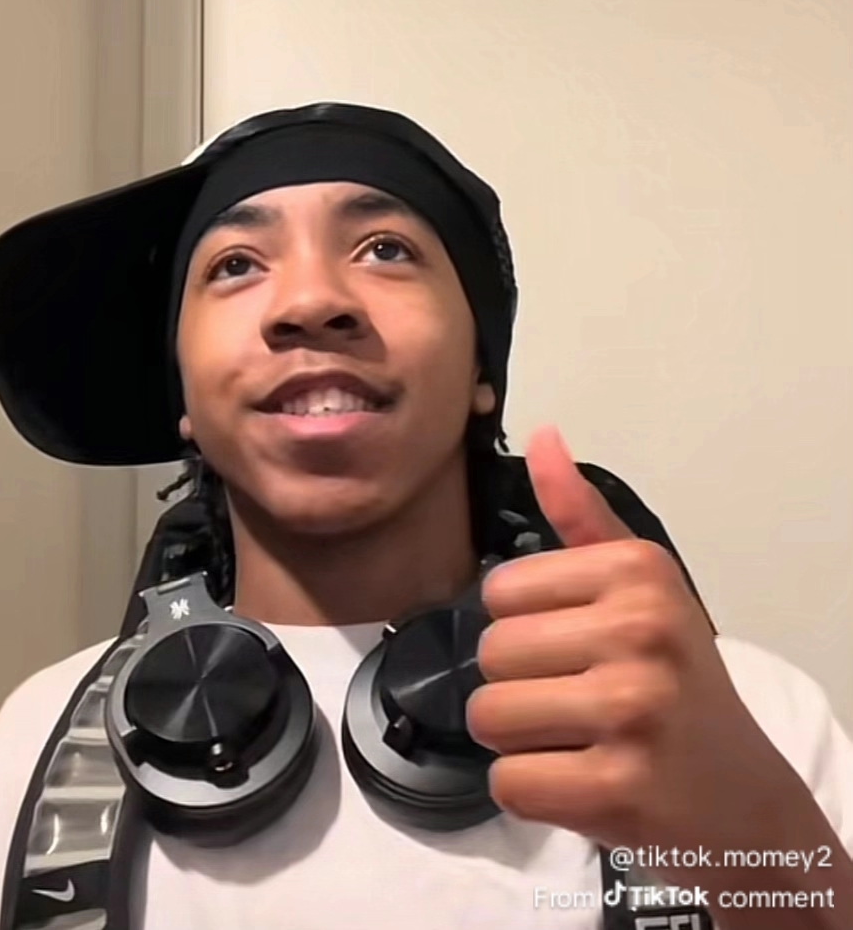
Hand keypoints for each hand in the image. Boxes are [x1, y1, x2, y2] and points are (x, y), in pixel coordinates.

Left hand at [466, 427, 841, 872]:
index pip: (500, 591)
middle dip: (520, 687)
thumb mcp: (645, 588)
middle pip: (491, 654)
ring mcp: (631, 712)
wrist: (745, 799)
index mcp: (639, 571)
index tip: (576, 648)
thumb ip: (582, 515)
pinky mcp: (617, 790)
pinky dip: (533, 792)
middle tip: (579, 703)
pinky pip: (508, 783)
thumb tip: (541, 436)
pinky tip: (584, 783)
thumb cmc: (681, 683)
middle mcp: (640, 630)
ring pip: (490, 716)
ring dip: (520, 740)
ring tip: (579, 741)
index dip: (524, 626)